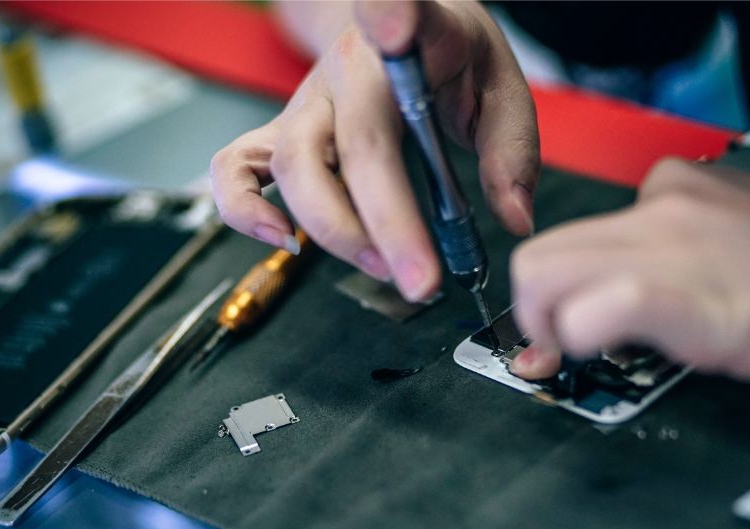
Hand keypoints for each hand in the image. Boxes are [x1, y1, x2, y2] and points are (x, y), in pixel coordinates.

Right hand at [210, 0, 537, 301]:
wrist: (395, 37)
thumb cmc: (448, 61)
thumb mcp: (499, 88)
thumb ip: (511, 151)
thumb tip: (514, 220)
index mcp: (406, 44)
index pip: (395, 14)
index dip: (388, 14)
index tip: (396, 24)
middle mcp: (344, 71)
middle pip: (348, 143)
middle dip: (383, 224)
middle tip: (422, 281)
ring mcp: (305, 104)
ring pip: (295, 166)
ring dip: (336, 232)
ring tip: (383, 268)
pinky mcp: (280, 135)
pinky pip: (236, 169)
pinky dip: (246, 210)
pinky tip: (286, 243)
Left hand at [510, 158, 749, 389]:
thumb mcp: (744, 237)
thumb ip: (684, 251)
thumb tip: (634, 294)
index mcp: (677, 190)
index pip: (580, 231)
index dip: (562, 285)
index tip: (563, 319)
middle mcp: (663, 208)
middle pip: (543, 251)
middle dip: (532, 309)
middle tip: (554, 348)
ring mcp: (671, 249)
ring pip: (545, 274)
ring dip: (542, 328)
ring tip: (572, 359)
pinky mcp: (689, 298)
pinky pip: (598, 308)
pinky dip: (579, 339)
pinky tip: (599, 356)